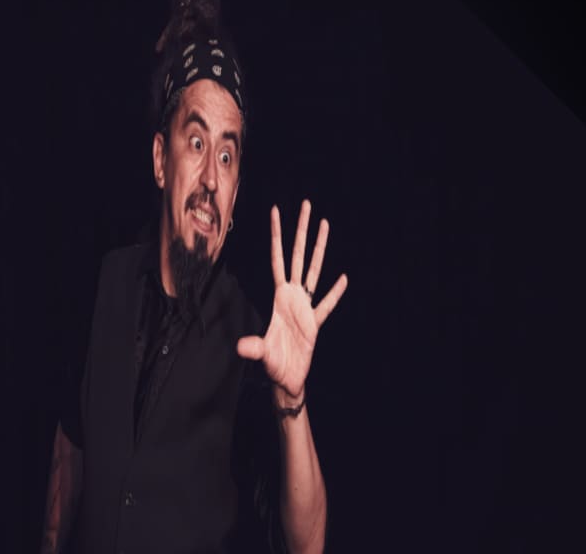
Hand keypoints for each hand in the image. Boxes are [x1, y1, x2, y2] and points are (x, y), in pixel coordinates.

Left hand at [237, 200, 347, 400]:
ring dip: (320, 248)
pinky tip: (343, 278)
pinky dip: (335, 292)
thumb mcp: (262, 354)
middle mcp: (291, 296)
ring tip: (326, 224)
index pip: (278, 259)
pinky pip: (327, 303)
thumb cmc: (273, 365)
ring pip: (315, 271)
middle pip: (299, 256)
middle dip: (301, 230)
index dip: (277, 236)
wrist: (287, 380)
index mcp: (278, 296)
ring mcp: (305, 306)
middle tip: (306, 204)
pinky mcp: (316, 321)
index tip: (276, 211)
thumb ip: (254, 348)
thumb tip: (241, 347)